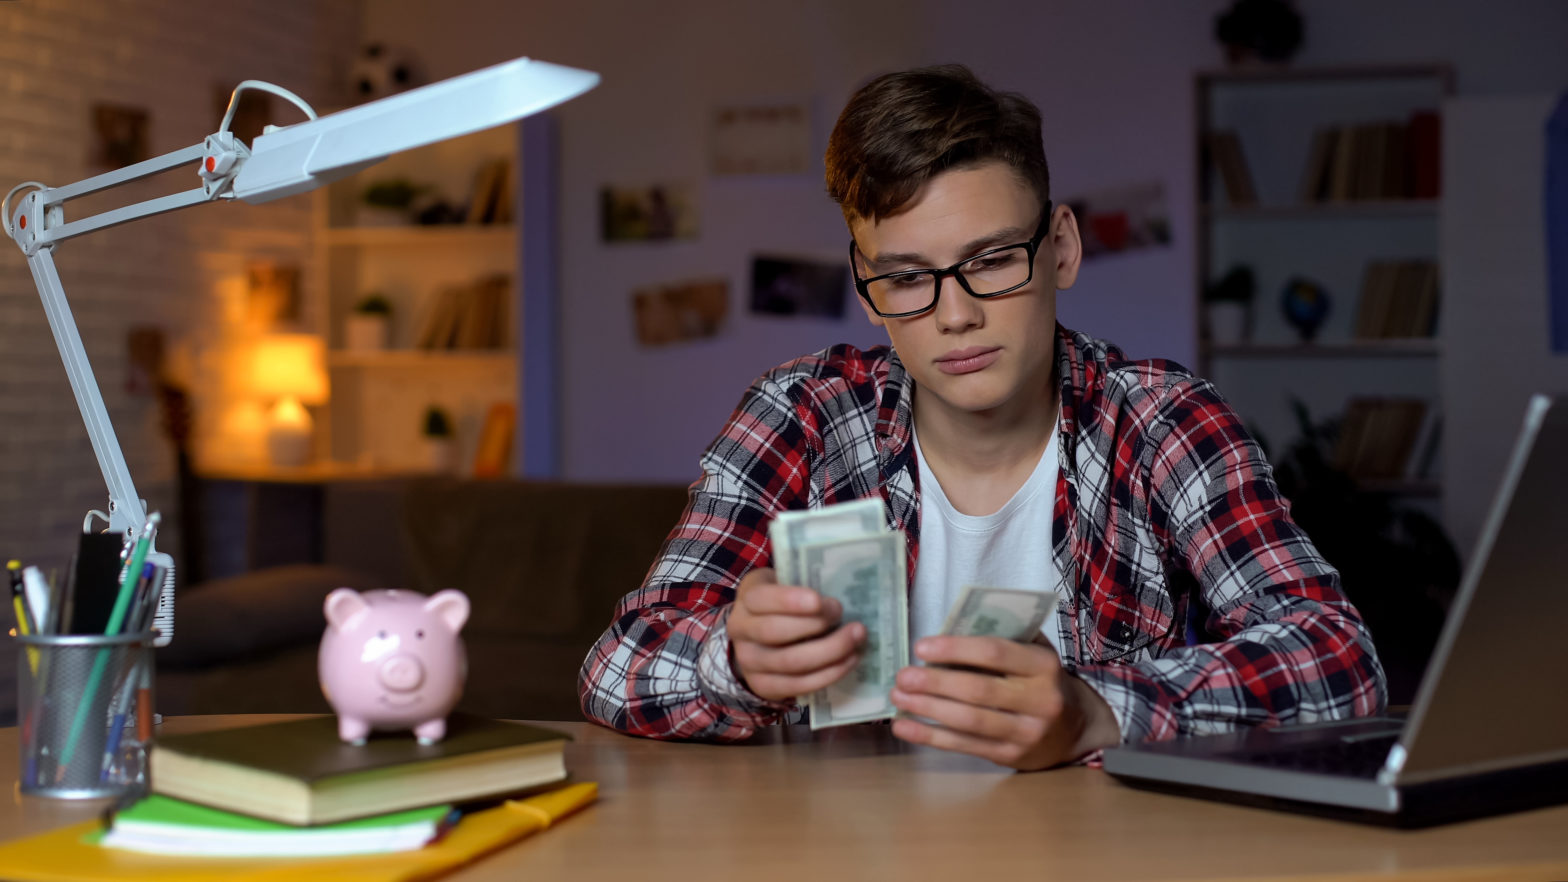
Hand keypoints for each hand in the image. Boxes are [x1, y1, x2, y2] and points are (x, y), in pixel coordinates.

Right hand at [728, 567, 866, 702]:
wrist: (761, 636)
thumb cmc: (786, 603)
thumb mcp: (788, 583)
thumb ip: (807, 583)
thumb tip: (846, 588)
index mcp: (747, 597)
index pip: (761, 599)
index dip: (789, 601)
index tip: (819, 600)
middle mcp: (741, 630)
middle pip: (774, 632)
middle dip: (815, 626)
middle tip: (848, 618)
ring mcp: (749, 662)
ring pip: (789, 662)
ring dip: (830, 652)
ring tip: (857, 639)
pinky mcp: (763, 686)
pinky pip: (797, 685)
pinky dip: (828, 674)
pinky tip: (849, 660)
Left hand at [889, 635, 1120, 769]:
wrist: (1077, 728)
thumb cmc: (1043, 680)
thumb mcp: (1035, 652)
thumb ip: (1002, 638)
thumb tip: (948, 630)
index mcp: (1043, 666)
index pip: (995, 653)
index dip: (955, 649)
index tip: (921, 646)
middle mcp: (1039, 701)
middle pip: (978, 690)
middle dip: (935, 682)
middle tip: (902, 675)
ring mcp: (1026, 733)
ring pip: (969, 721)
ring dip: (928, 709)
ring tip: (897, 697)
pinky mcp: (1011, 756)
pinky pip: (965, 746)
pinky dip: (930, 737)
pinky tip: (904, 726)